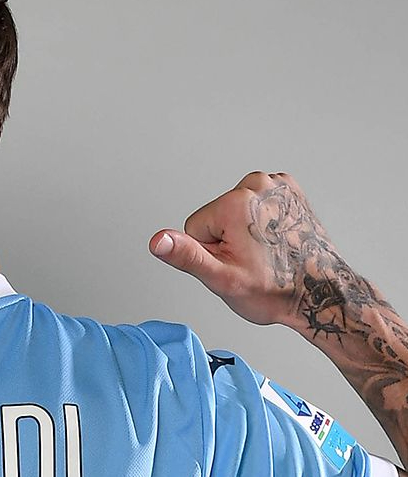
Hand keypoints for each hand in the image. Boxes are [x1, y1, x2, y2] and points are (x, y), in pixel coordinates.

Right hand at [148, 170, 350, 328]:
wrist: (319, 291)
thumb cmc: (275, 289)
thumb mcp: (221, 278)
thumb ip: (186, 255)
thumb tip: (158, 241)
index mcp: (234, 203)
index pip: (194, 227)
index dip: (210, 251)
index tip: (235, 262)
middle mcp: (256, 185)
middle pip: (215, 216)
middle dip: (227, 240)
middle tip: (251, 260)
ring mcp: (276, 185)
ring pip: (235, 211)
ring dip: (244, 232)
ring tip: (265, 251)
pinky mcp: (289, 189)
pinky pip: (256, 205)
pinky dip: (263, 222)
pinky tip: (275, 239)